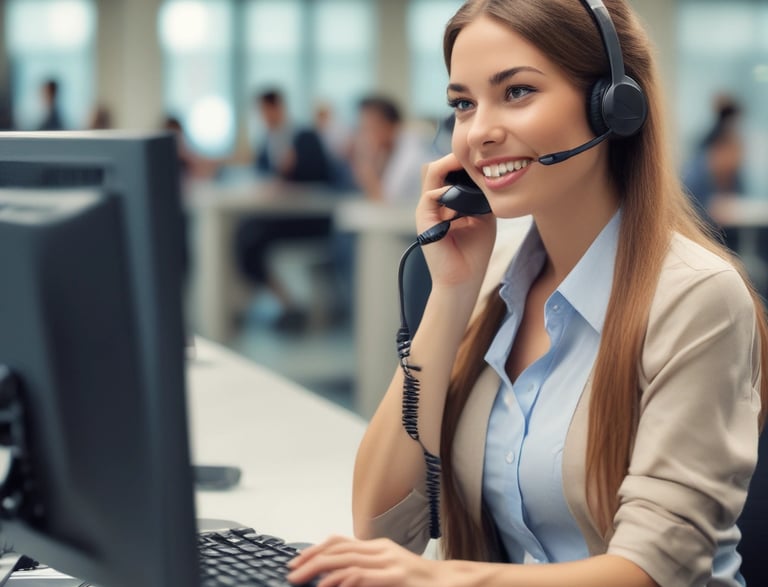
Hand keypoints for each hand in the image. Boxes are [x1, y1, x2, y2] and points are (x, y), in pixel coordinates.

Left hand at [286, 535, 444, 586]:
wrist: (451, 585)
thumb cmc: (420, 585)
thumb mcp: (389, 574)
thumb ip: (367, 573)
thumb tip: (339, 581)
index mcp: (378, 548)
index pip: (339, 542)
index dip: (315, 549)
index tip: (297, 560)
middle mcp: (381, 550)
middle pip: (337, 549)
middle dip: (310, 560)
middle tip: (291, 573)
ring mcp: (389, 562)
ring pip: (345, 560)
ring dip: (318, 570)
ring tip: (301, 580)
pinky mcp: (396, 577)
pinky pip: (362, 575)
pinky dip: (342, 580)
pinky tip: (327, 586)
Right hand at [416, 154, 495, 289]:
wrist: (463, 280)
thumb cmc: (473, 253)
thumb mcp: (483, 218)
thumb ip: (480, 197)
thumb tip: (487, 176)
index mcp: (445, 203)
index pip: (448, 171)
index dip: (462, 162)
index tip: (484, 158)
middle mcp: (433, 203)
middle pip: (438, 166)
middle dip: (456, 158)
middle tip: (479, 157)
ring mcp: (426, 210)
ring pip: (431, 172)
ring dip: (450, 165)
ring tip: (470, 164)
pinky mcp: (424, 219)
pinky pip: (431, 193)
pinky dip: (448, 190)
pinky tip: (465, 196)